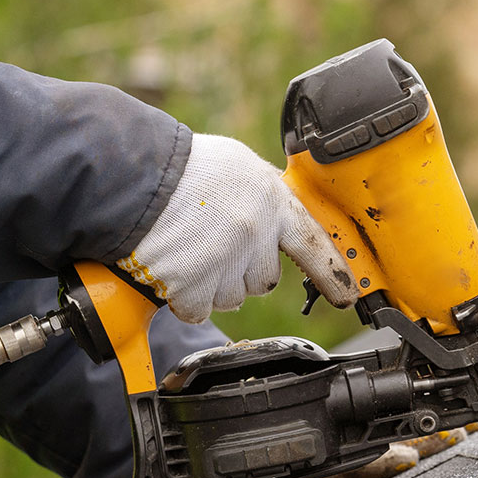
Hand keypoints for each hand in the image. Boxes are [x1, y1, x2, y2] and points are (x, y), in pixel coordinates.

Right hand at [116, 134, 358, 322]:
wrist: (130, 177)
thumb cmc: (180, 168)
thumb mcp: (238, 169)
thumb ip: (263, 200)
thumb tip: (276, 225)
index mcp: (272, 203)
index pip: (314, 246)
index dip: (332, 275)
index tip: (347, 296)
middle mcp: (255, 236)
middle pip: (264, 280)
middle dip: (242, 269)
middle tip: (212, 242)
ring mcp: (225, 264)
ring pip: (232, 297)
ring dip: (212, 283)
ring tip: (188, 247)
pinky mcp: (194, 289)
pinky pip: (199, 309)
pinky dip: (185, 296)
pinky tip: (173, 267)